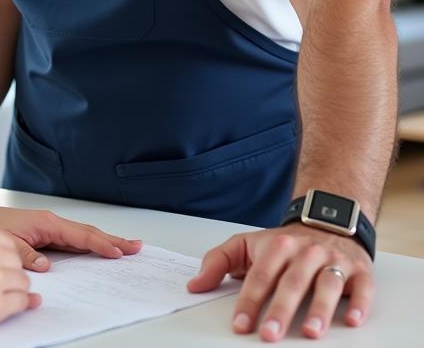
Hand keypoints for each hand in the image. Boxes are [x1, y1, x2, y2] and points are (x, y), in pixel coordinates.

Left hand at [0, 194, 142, 271]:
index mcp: (45, 223)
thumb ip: (27, 254)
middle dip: (112, 240)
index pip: (81, 235)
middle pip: (88, 233)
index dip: (102, 244)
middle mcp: (49, 223)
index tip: (121, 252)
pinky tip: (95, 252)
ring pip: (81, 236)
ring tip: (124, 249)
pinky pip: (71, 240)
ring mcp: (47, 228)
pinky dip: (87, 244)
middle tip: (137, 247)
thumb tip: (46, 267)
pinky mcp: (42, 233)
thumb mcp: (6, 241)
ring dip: (103, 241)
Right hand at [0, 220, 39, 338]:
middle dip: (10, 273)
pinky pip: (20, 302)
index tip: (3, 265)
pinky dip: (21, 305)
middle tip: (0, 282)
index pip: (9, 243)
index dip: (6, 257)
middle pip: (17, 262)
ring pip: (22, 283)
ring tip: (0, 294)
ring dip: (15, 289)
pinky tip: (14, 304)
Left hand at [188, 224, 373, 340]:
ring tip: (311, 333)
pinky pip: (362, 287)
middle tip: (269, 334)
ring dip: (320, 309)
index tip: (240, 324)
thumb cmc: (284, 243)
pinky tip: (353, 320)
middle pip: (292, 283)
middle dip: (280, 310)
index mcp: (276, 247)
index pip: (260, 276)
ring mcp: (334, 260)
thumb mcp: (247, 245)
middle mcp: (305, 253)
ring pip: (327, 284)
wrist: (327, 221)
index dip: (249, 301)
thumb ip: (218, 263)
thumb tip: (194, 285)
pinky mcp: (360, 271)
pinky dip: (359, 303)